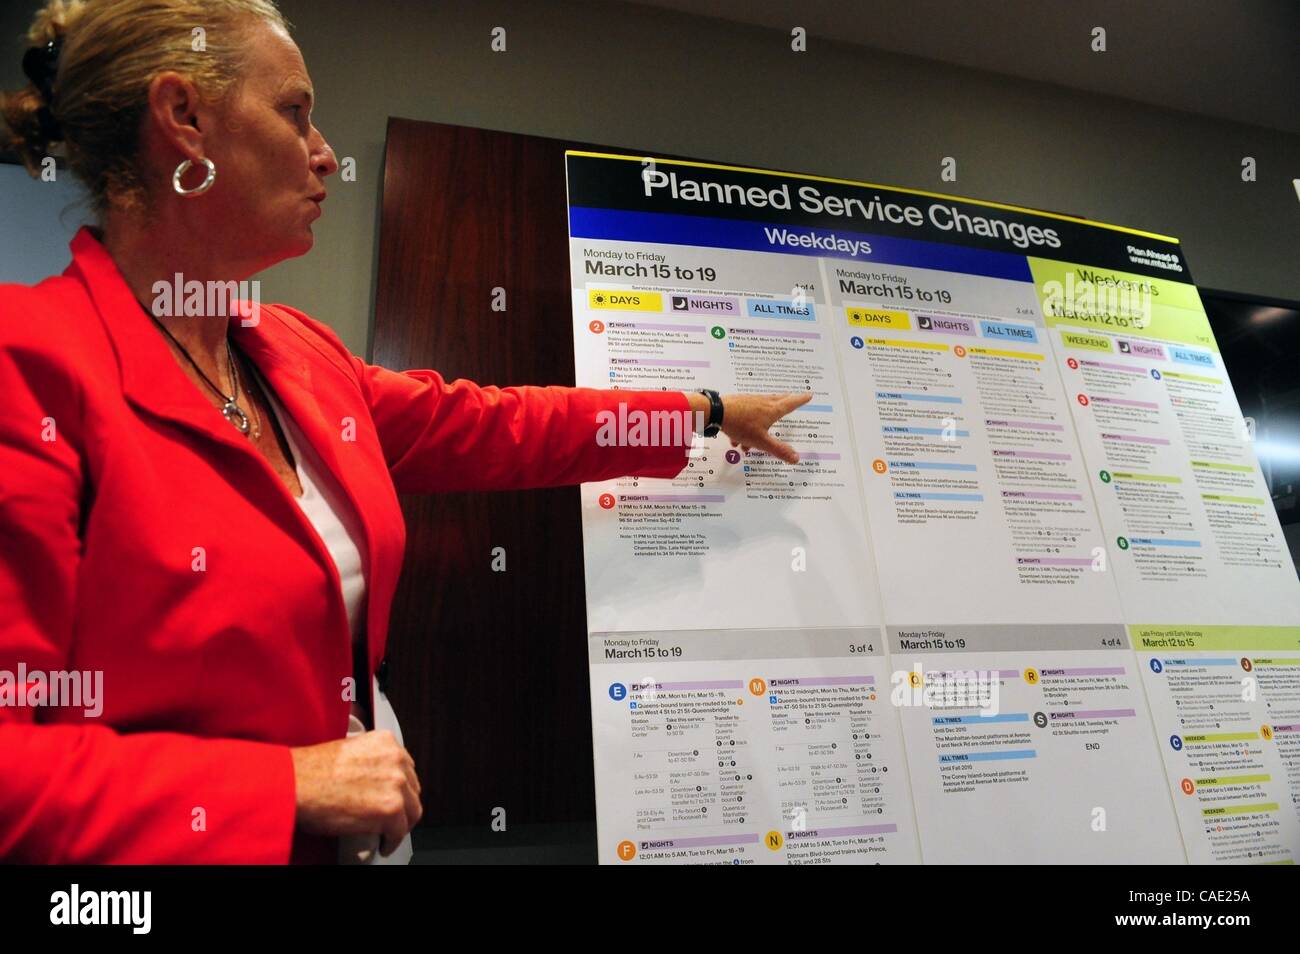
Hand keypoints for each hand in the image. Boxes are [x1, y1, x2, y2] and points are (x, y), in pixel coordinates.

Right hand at [290, 730, 422, 856]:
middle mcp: (395, 759)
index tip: (396, 795)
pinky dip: (392, 841)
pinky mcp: (390, 808)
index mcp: (385, 742)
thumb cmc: (310, 771)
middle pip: (412, 788)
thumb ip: (370, 760)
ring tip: (390, 832)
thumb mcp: (349, 751)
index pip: (406, 767)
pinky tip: (385, 844)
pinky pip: (400, 831)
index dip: (401, 785)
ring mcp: (396, 783)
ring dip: (401, 823)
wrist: (296, 784)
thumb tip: (373, 780)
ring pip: (412, 810)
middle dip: (404, 803)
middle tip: (394, 816)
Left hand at [689, 391, 812, 462]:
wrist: (716, 412)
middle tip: (792, 398)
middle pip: (778, 400)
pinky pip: (746, 415)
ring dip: (760, 425)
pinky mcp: (738, 403)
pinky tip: (735, 439)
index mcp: (772, 410)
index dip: (801, 400)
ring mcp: (750, 401)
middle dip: (786, 402)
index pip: (791, 404)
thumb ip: (778, 450)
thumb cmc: (741, 425)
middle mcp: (763, 402)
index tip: (808, 394)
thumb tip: (796, 458)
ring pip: (760, 411)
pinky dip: (745, 427)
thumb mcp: (761, 442)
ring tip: (752, 441)